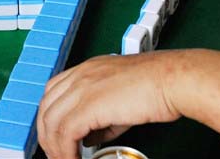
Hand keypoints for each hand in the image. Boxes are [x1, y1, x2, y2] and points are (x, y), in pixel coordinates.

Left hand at [38, 53, 182, 158]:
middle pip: (46, 106)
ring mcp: (83, 87)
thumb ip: (102, 119)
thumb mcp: (121, 100)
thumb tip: (90, 138)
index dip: (50, 116)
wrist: (172, 80)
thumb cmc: (157, 86)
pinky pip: (65, 132)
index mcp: (87, 69)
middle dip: (47, 134)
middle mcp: (81, 75)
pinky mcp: (90, 104)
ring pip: (51, 121)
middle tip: (55, 153)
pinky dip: (65, 151)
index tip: (54, 136)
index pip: (53, 92)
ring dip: (54, 147)